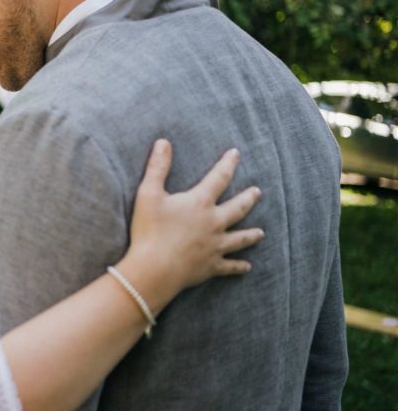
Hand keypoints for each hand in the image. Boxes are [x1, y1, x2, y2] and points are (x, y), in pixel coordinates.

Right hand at [127, 139, 262, 291]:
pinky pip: (230, 266)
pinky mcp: (211, 266)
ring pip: (240, 238)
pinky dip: (239, 266)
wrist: (155, 268)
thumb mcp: (148, 194)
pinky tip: (247, 266)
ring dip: (251, 234)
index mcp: (200, 203)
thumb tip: (163, 142)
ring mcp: (215, 246)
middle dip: (248, 199)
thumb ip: (157, 167)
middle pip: (237, 208)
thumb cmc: (149, 230)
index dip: (227, 164)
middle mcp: (214, 223)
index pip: (218, 178)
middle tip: (257, 192)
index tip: (236, 154)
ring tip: (261, 233)